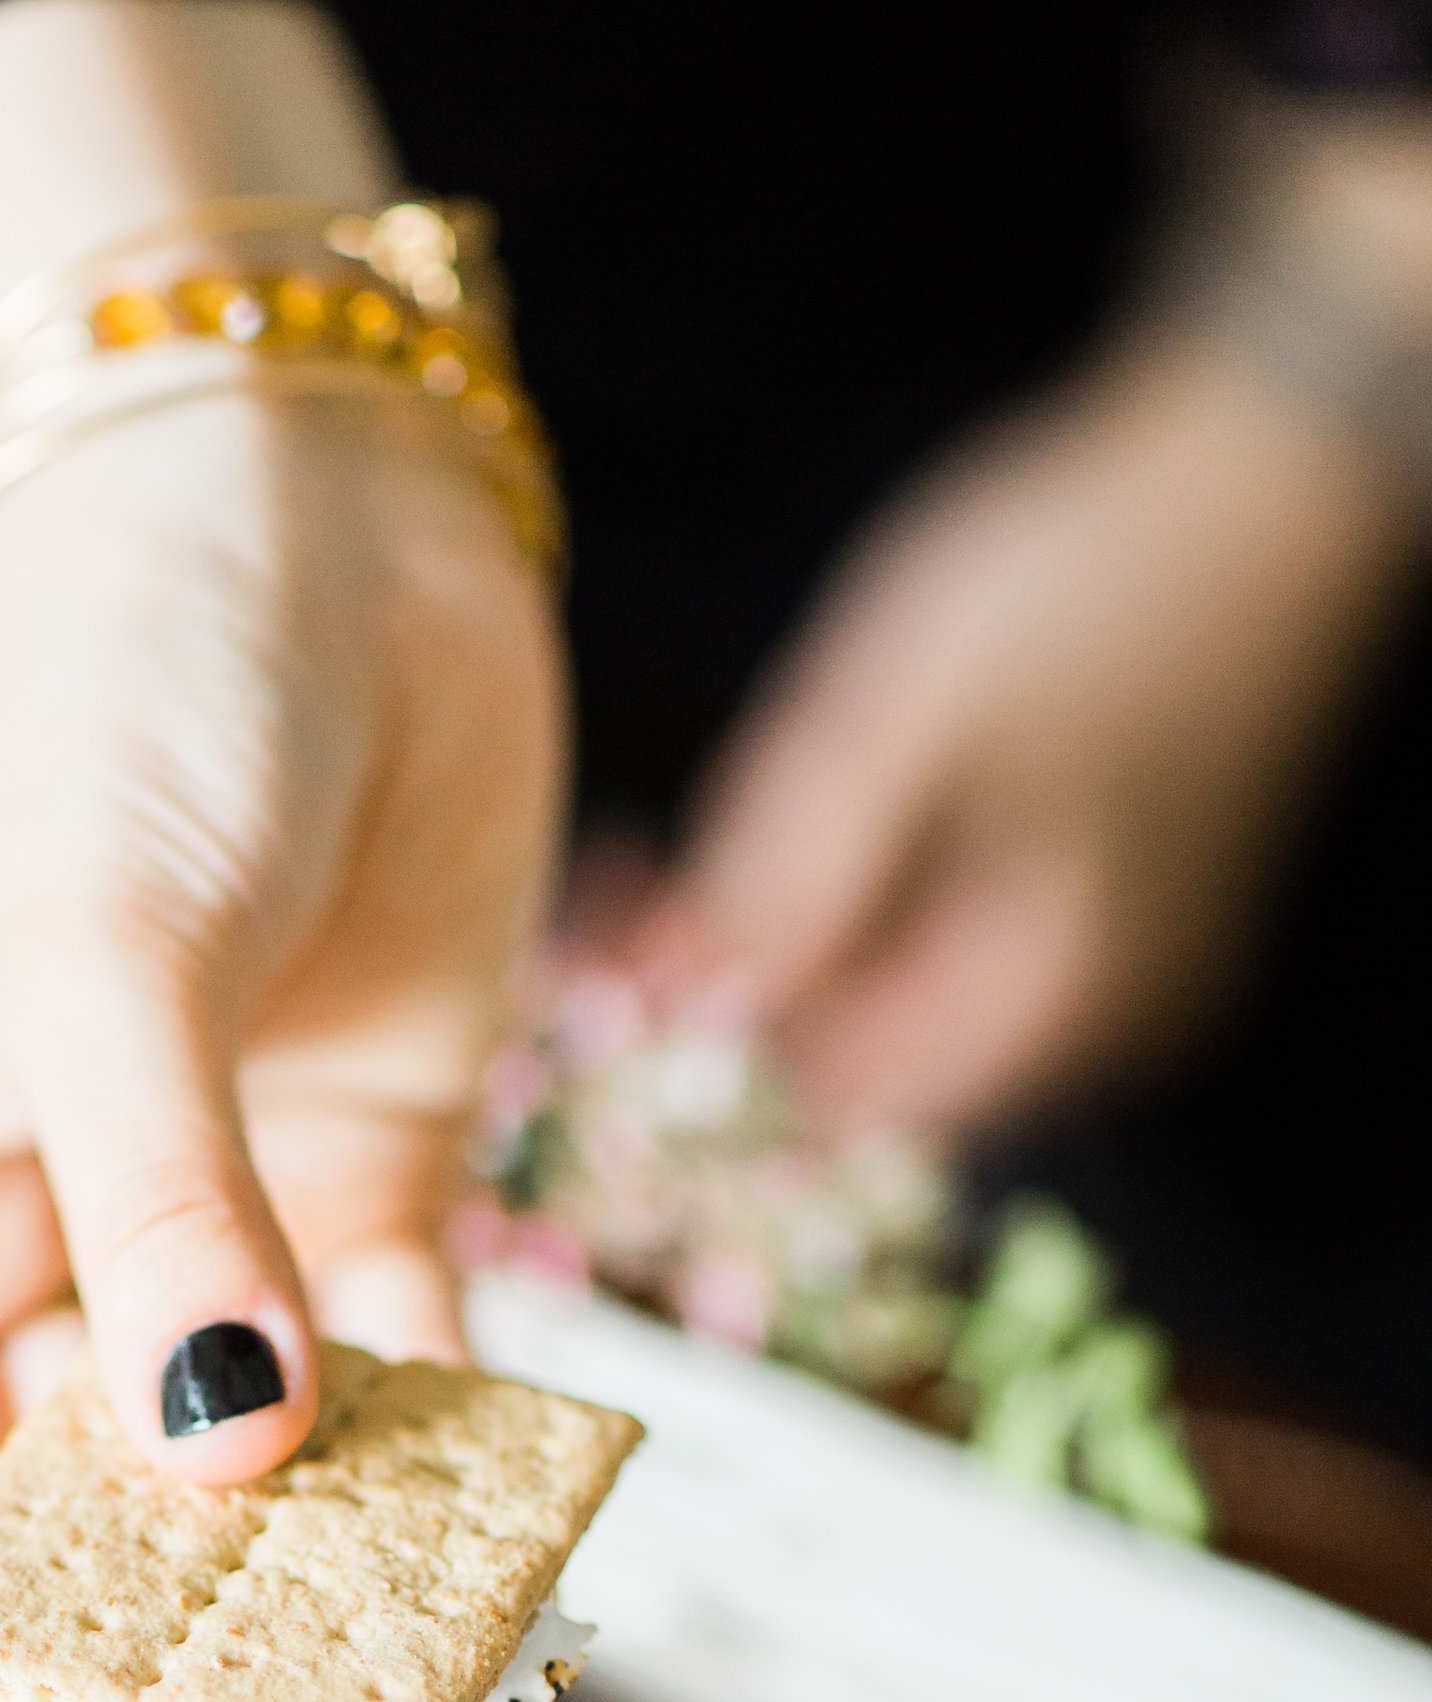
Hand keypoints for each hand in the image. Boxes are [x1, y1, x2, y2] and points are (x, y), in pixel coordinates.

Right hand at [0, 392, 560, 1601]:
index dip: (9, 1670)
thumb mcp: (98, 971)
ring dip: (348, 1575)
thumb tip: (221, 1466)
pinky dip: (458, 1455)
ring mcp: (209, 1238)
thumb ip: (163, 1232)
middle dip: (202, 1654)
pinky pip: (410, 1374)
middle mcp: (33, 1266)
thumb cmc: (111, 701)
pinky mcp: (368, 1187)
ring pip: (270, 1477)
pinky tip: (523, 1541)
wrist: (301, 494)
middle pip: (103, 1535)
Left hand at [634, 331, 1413, 1140]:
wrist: (1268, 450)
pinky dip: (851, 890)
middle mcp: (1094, 1018)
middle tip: (607, 908)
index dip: (700, 1054)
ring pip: (897, 988)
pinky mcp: (1106, 874)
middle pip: (865, 1055)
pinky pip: (949, 924)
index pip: (836, 1100)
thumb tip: (677, 1000)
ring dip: (778, 938)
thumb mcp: (906, 721)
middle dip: (726, 991)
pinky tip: (786, 816)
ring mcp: (1111, 950)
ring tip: (666, 867)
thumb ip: (793, 876)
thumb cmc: (1096, 576)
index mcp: (1053, 1005)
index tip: (585, 974)